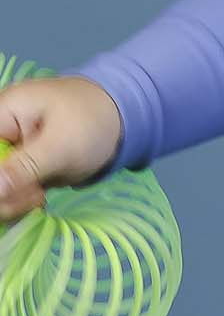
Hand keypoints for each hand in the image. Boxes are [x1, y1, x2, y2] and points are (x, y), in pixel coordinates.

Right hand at [0, 76, 124, 221]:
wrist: (120, 122)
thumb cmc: (93, 122)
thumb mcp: (60, 146)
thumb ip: (24, 168)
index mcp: (2, 113)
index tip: (13, 191)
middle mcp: (1, 132)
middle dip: (6, 194)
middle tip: (36, 194)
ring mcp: (9, 152)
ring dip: (14, 201)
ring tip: (40, 195)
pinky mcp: (19, 168)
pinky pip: (7, 192)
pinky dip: (19, 202)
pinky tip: (38, 198)